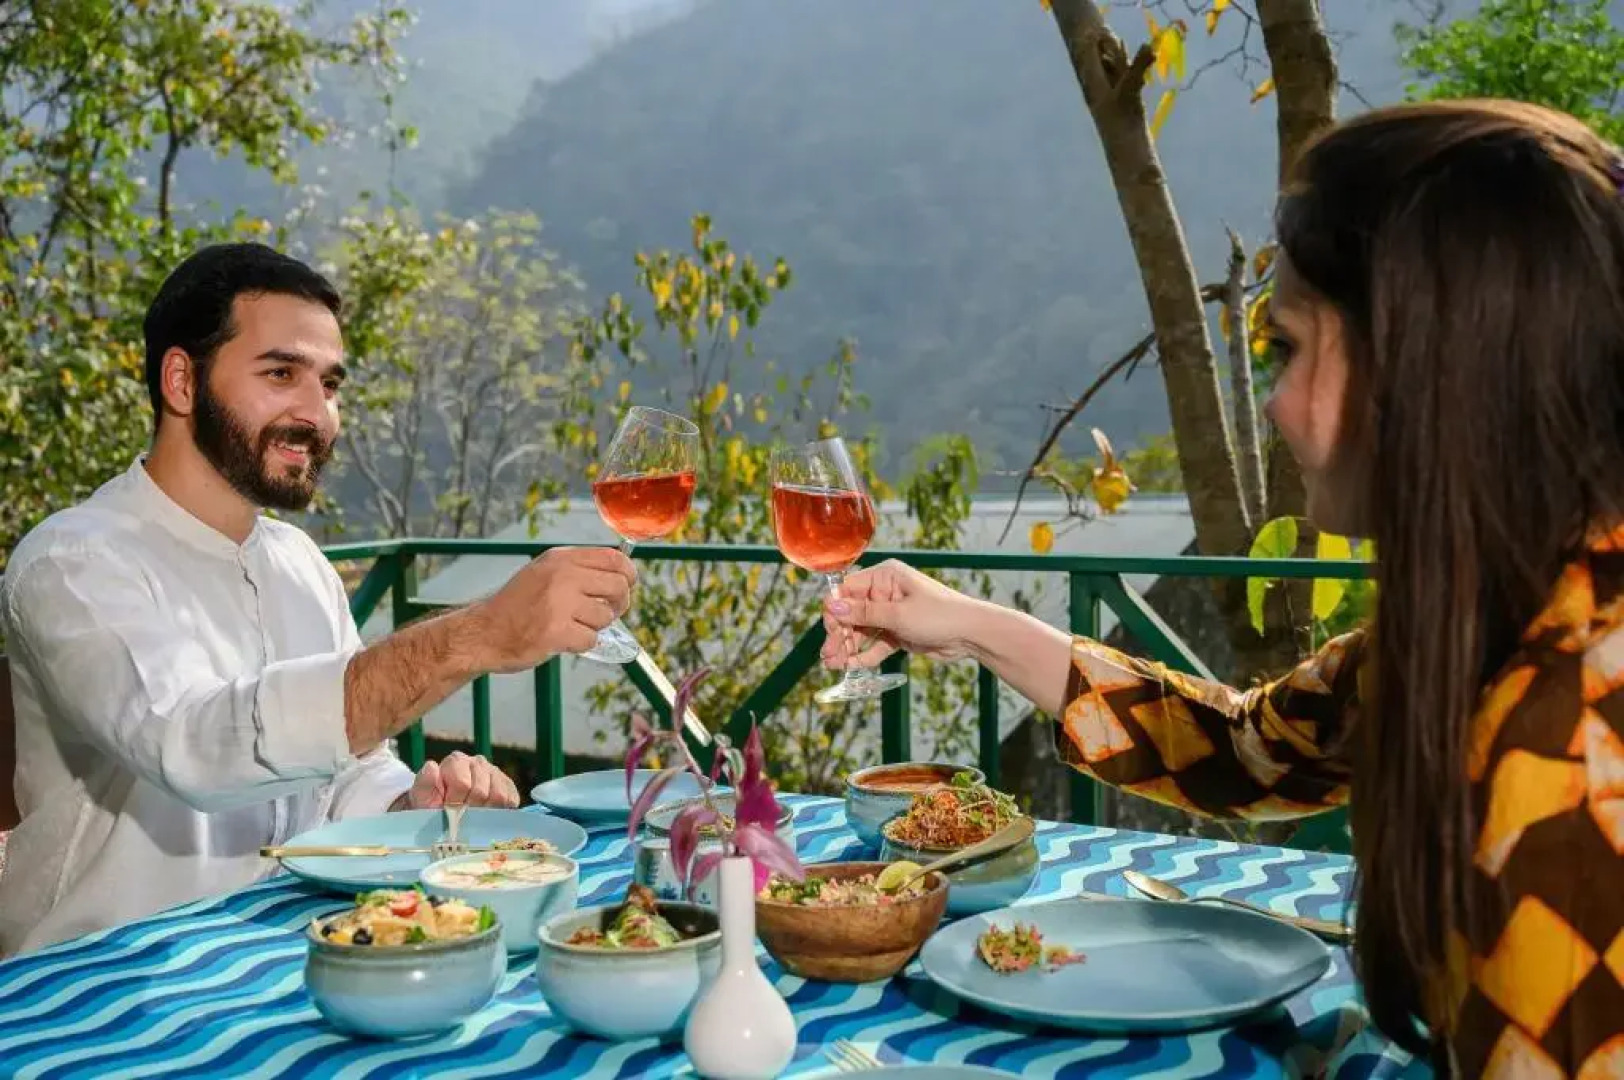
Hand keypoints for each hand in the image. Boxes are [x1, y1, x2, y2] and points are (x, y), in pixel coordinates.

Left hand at [394, 751, 519, 810]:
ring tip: (473, 813)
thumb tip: (432, 766)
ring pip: (499, 796)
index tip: (447, 809)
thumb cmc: (431, 803)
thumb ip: (424, 782)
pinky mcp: (507, 784)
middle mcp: (477, 762)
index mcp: (456, 761)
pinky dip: (500, 810)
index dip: (455, 802)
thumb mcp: (421, 796)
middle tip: (461, 814)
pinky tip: (487, 811)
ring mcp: (494, 772)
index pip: (463, 783)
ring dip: (485, 810)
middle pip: (482, 791)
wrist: (443, 810)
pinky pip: (511, 799)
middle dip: (470, 808)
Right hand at [471, 546, 635, 672]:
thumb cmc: (516, 606)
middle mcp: (561, 576)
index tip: (628, 585)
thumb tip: (621, 573)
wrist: (483, 632)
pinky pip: (591, 639)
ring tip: (572, 626)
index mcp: (560, 559)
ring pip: (606, 616)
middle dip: (620, 603)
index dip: (629, 574)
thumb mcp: (544, 572)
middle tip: (608, 613)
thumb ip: (578, 569)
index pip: (614, 558)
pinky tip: (563, 639)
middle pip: (618, 586)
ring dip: (595, 626)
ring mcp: (558, 604)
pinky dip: (582, 644)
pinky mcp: (555, 632)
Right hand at [821, 560, 982, 669]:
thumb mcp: (898, 614)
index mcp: (885, 577)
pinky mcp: (897, 633)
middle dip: (839, 633)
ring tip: (834, 664)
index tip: (830, 630)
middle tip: (828, 654)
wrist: (971, 634)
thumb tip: (832, 607)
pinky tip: (851, 665)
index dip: (835, 610)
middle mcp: (885, 593)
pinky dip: (863, 654)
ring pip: (860, 630)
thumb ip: (864, 613)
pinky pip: (874, 643)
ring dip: (847, 646)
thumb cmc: (940, 615)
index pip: (848, 590)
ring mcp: (891, 614)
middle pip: (851, 612)